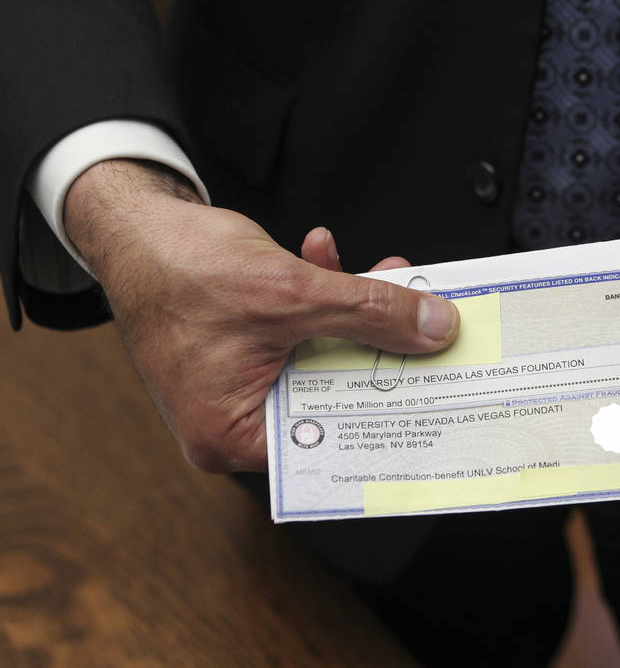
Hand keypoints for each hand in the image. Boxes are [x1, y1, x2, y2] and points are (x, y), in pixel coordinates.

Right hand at [65, 160, 458, 472]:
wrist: (134, 226)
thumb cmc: (176, 268)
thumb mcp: (290, 293)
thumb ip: (370, 312)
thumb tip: (434, 328)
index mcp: (232, 435)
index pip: (333, 441)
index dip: (389, 413)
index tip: (437, 392)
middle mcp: (235, 422)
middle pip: (337, 397)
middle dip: (379, 349)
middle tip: (427, 327)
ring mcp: (241, 387)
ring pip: (326, 358)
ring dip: (354, 311)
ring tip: (380, 274)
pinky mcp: (249, 352)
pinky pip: (304, 334)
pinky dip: (323, 297)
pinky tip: (325, 257)